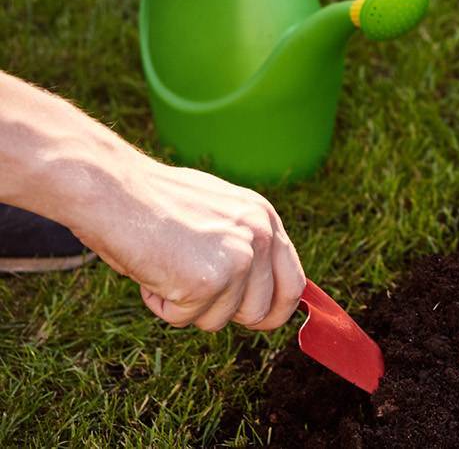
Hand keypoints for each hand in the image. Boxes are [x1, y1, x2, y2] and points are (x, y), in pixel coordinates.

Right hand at [70, 159, 304, 331]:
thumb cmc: (152, 201)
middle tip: (191, 291)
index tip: (258, 321)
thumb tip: (254, 291)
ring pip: (218, 320)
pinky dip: (160, 304)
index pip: (293, 283)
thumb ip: (241, 245)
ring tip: (165, 266)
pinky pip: (183, 318)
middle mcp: (260, 237)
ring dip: (186, 306)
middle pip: (261, 312)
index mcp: (264, 219)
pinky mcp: (209, 281)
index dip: (275, 310)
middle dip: (225, 314)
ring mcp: (238, 259)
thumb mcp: (216, 214)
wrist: (114, 190)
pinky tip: (150, 269)